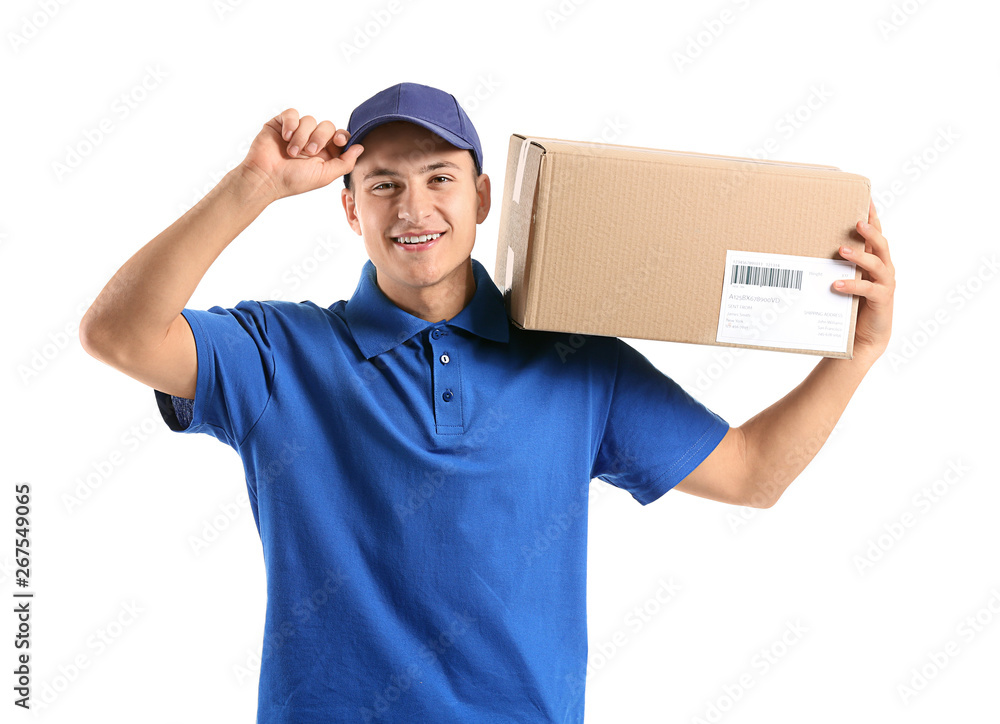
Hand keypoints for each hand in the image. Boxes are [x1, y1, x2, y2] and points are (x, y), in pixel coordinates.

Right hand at [239, 108, 364, 200]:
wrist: (266, 178)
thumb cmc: (294, 180)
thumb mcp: (325, 175)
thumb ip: (345, 162)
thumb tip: (360, 147)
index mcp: (325, 153)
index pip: (340, 136)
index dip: (342, 136)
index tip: (338, 140)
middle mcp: (312, 140)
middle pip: (327, 125)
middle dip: (319, 138)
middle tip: (309, 152)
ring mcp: (296, 131)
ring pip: (309, 119)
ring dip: (302, 136)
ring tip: (291, 152)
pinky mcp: (281, 124)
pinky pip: (292, 113)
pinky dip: (290, 124)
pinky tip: (285, 138)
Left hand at [833, 198, 894, 364]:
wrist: (863, 339)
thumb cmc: (848, 307)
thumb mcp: (839, 280)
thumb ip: (831, 265)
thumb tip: (801, 250)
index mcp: (874, 260)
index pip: (875, 234)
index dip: (873, 215)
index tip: (866, 197)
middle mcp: (883, 268)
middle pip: (881, 243)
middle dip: (870, 230)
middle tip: (856, 222)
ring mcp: (885, 284)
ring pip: (877, 263)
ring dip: (860, 255)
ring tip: (842, 250)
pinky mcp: (882, 300)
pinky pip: (869, 289)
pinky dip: (852, 285)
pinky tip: (836, 284)